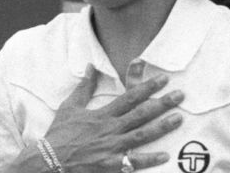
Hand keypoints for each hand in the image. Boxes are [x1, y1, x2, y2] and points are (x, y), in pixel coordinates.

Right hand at [41, 65, 183, 171]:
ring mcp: (111, 149)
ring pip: (142, 136)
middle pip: (141, 114)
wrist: (48, 161)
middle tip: (180, 96)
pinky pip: (133, 162)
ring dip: (162, 127)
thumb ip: (84, 87)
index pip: (129, 97)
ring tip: (178, 119)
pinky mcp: (111, 166)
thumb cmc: (59, 134)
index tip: (163, 79)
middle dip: (162, 103)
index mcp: (102, 115)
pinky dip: (149, 159)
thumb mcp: (70, 107)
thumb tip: (90, 66)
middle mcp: (110, 130)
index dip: (147, 87)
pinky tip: (165, 155)